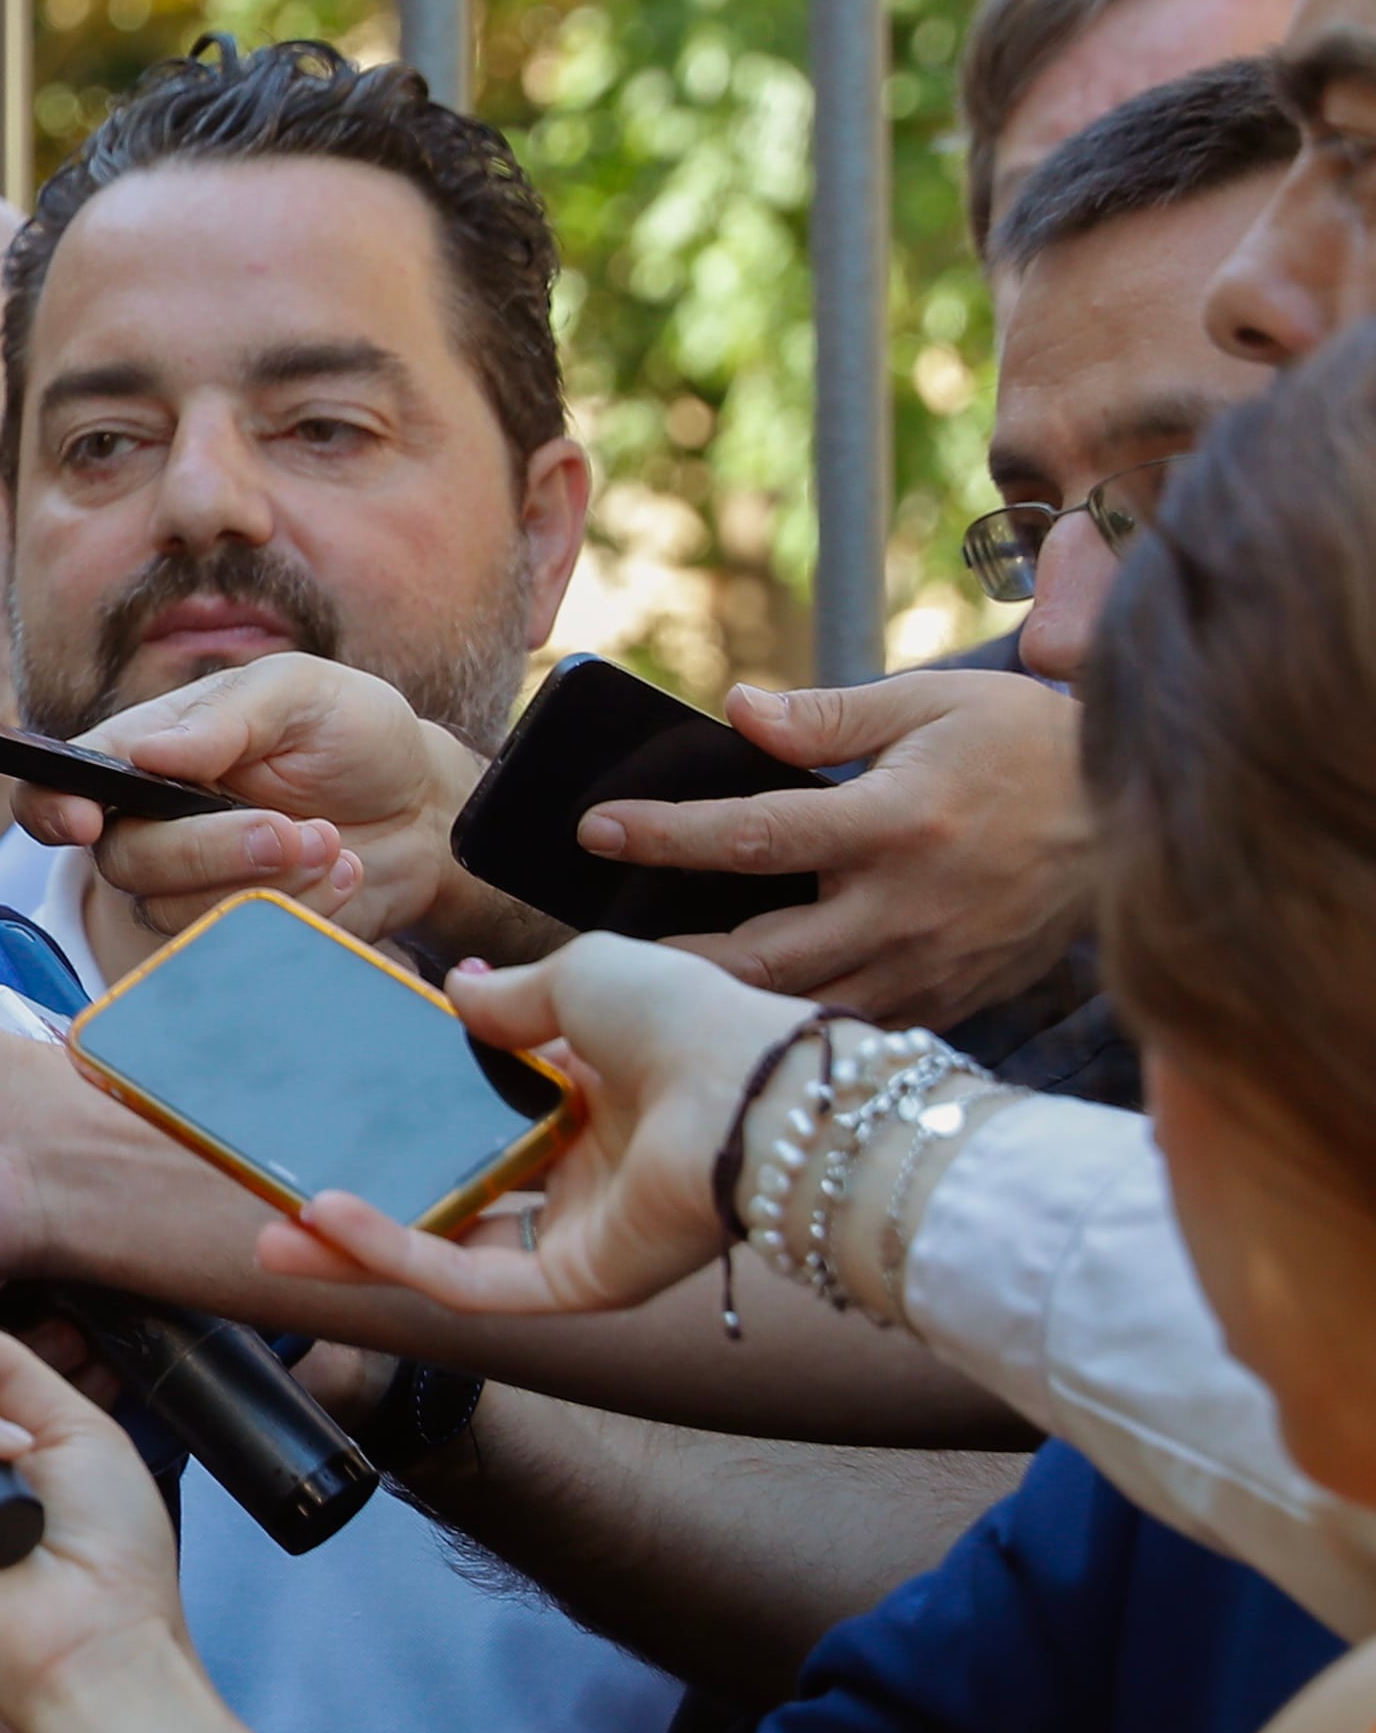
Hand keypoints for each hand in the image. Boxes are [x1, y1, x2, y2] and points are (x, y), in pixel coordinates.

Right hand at [31, 654, 522, 955]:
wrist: (428, 812)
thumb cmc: (355, 736)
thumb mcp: (300, 694)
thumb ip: (226, 718)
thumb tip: (149, 753)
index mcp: (146, 754)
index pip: (56, 786)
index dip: (51, 809)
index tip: (86, 821)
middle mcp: (151, 825)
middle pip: (125, 862)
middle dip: (211, 850)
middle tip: (294, 828)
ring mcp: (191, 888)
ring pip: (178, 913)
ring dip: (265, 883)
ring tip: (332, 845)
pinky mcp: (235, 937)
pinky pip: (235, 949)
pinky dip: (296, 916)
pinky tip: (340, 877)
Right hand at [252, 933, 801, 1315]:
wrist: (755, 1090)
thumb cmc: (687, 1020)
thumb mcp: (578, 977)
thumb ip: (509, 998)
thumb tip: (454, 991)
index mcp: (597, 1098)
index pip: (482, 1118)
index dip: (408, 1114)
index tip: (338, 1103)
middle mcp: (585, 1175)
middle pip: (450, 1197)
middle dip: (362, 1203)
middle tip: (279, 1195)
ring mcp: (580, 1236)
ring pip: (448, 1251)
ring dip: (358, 1246)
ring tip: (273, 1232)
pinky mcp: (577, 1285)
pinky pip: (471, 1281)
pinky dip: (396, 1254)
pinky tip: (330, 1219)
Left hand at [592, 670, 1091, 1030]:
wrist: (1136, 821)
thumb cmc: (1027, 748)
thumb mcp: (934, 704)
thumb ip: (827, 714)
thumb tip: (735, 709)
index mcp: (896, 823)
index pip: (755, 835)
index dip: (666, 834)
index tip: (595, 829)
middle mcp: (906, 906)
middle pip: (762, 954)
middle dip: (671, 960)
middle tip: (597, 952)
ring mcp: (929, 965)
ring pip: (800, 1007)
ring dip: (722, 1008)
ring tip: (649, 995)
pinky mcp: (950, 1000)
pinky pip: (854, 1027)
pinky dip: (794, 1029)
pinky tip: (741, 1021)